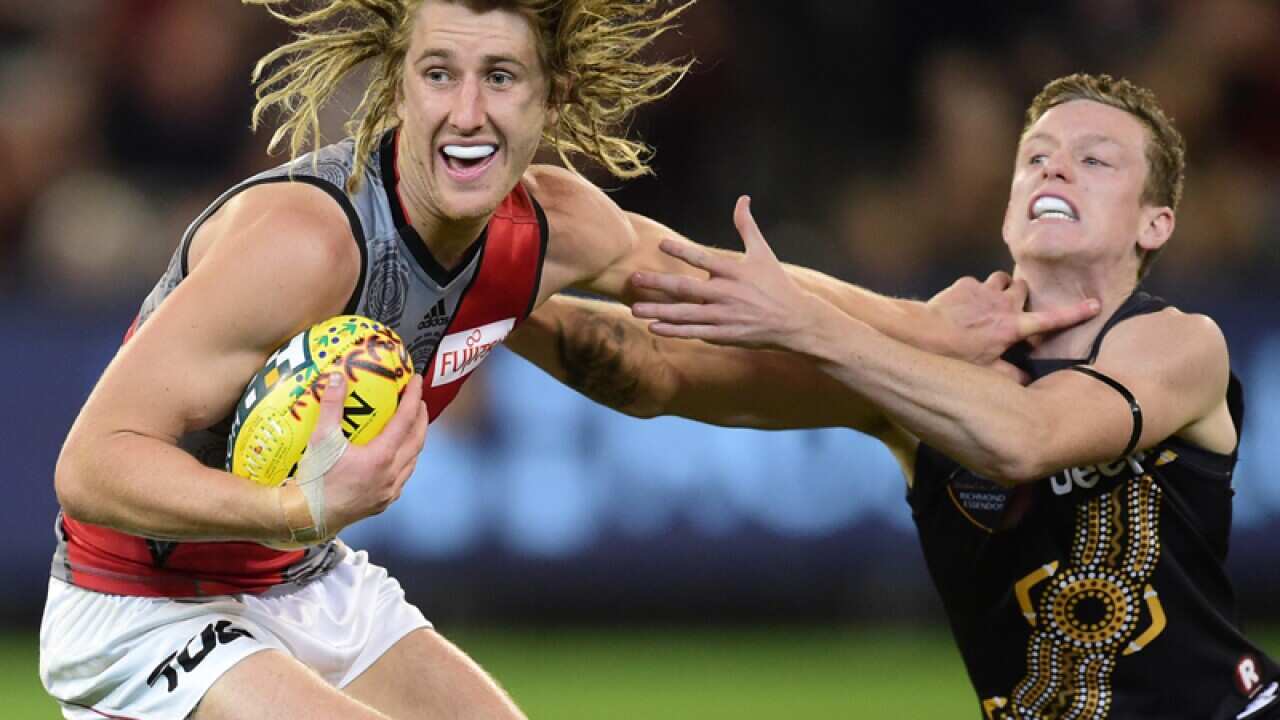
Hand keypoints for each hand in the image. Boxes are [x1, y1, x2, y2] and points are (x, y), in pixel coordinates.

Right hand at [305, 372, 428, 536]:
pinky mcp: (382, 503)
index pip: (405, 420)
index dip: (413, 397)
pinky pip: (403, 478)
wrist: (307, 517)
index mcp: (381, 457)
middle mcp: (391, 475)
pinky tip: (397, 457)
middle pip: (417, 440)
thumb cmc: (314, 479)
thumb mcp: (321, 439)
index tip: (416, 381)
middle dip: (421, 418)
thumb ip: (331, 406)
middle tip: (418, 401)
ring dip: (415, 441)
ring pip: (412, 461)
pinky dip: (405, 462)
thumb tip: (336, 378)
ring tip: (411, 426)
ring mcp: (389, 491)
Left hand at [631, 196, 821, 349]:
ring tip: (634, 309)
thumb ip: (747, 227)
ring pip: (685, 314)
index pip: (703, 258)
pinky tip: (654, 327)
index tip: (660, 243)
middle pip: (686, 288)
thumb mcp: (763, 253)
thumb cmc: (777, 284)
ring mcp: (724, 316)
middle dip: (658, 283)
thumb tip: (742, 199)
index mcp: (734, 272)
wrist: (795, 321)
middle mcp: (726, 294)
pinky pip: (694, 333)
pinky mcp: (724, 335)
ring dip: (658, 311)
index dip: (682, 250)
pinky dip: (674, 331)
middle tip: (634, 278)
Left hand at [927, 272, 1099, 366]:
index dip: (1075, 312)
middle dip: (1023, 295)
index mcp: (1012, 327)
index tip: (1094, 305)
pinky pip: (977, 282)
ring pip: (1002, 279)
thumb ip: (1010, 375)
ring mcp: (984, 291)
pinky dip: (976, 290)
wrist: (921, 333)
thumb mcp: (985, 371)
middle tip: (1016, 307)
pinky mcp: (965, 284)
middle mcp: (1002, 305)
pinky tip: (966, 304)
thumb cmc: (954, 355)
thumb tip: (1028, 381)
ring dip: (1002, 288)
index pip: (1051, 319)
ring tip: (993, 301)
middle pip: (1024, 288)